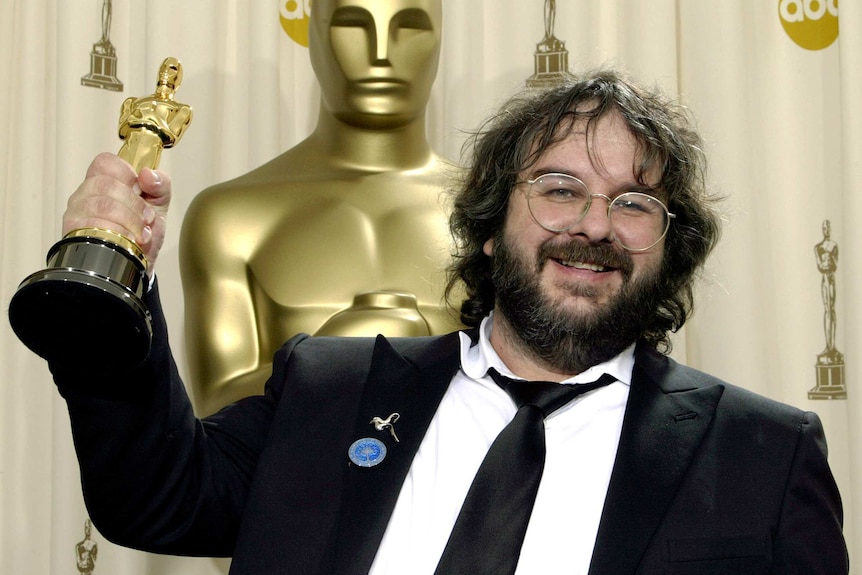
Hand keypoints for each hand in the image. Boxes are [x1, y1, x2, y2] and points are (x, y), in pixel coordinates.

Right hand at [63, 153, 171, 271]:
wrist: (140, 262)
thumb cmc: (143, 230)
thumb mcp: (159, 203)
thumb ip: (160, 184)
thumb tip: (148, 174)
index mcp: (103, 180)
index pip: (105, 162)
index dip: (126, 174)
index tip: (141, 191)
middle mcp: (85, 194)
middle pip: (105, 184)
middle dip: (134, 203)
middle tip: (146, 218)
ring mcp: (77, 213)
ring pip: (102, 205)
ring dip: (130, 220)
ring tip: (141, 232)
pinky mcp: (75, 234)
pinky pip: (96, 227)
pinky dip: (120, 234)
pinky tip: (129, 241)